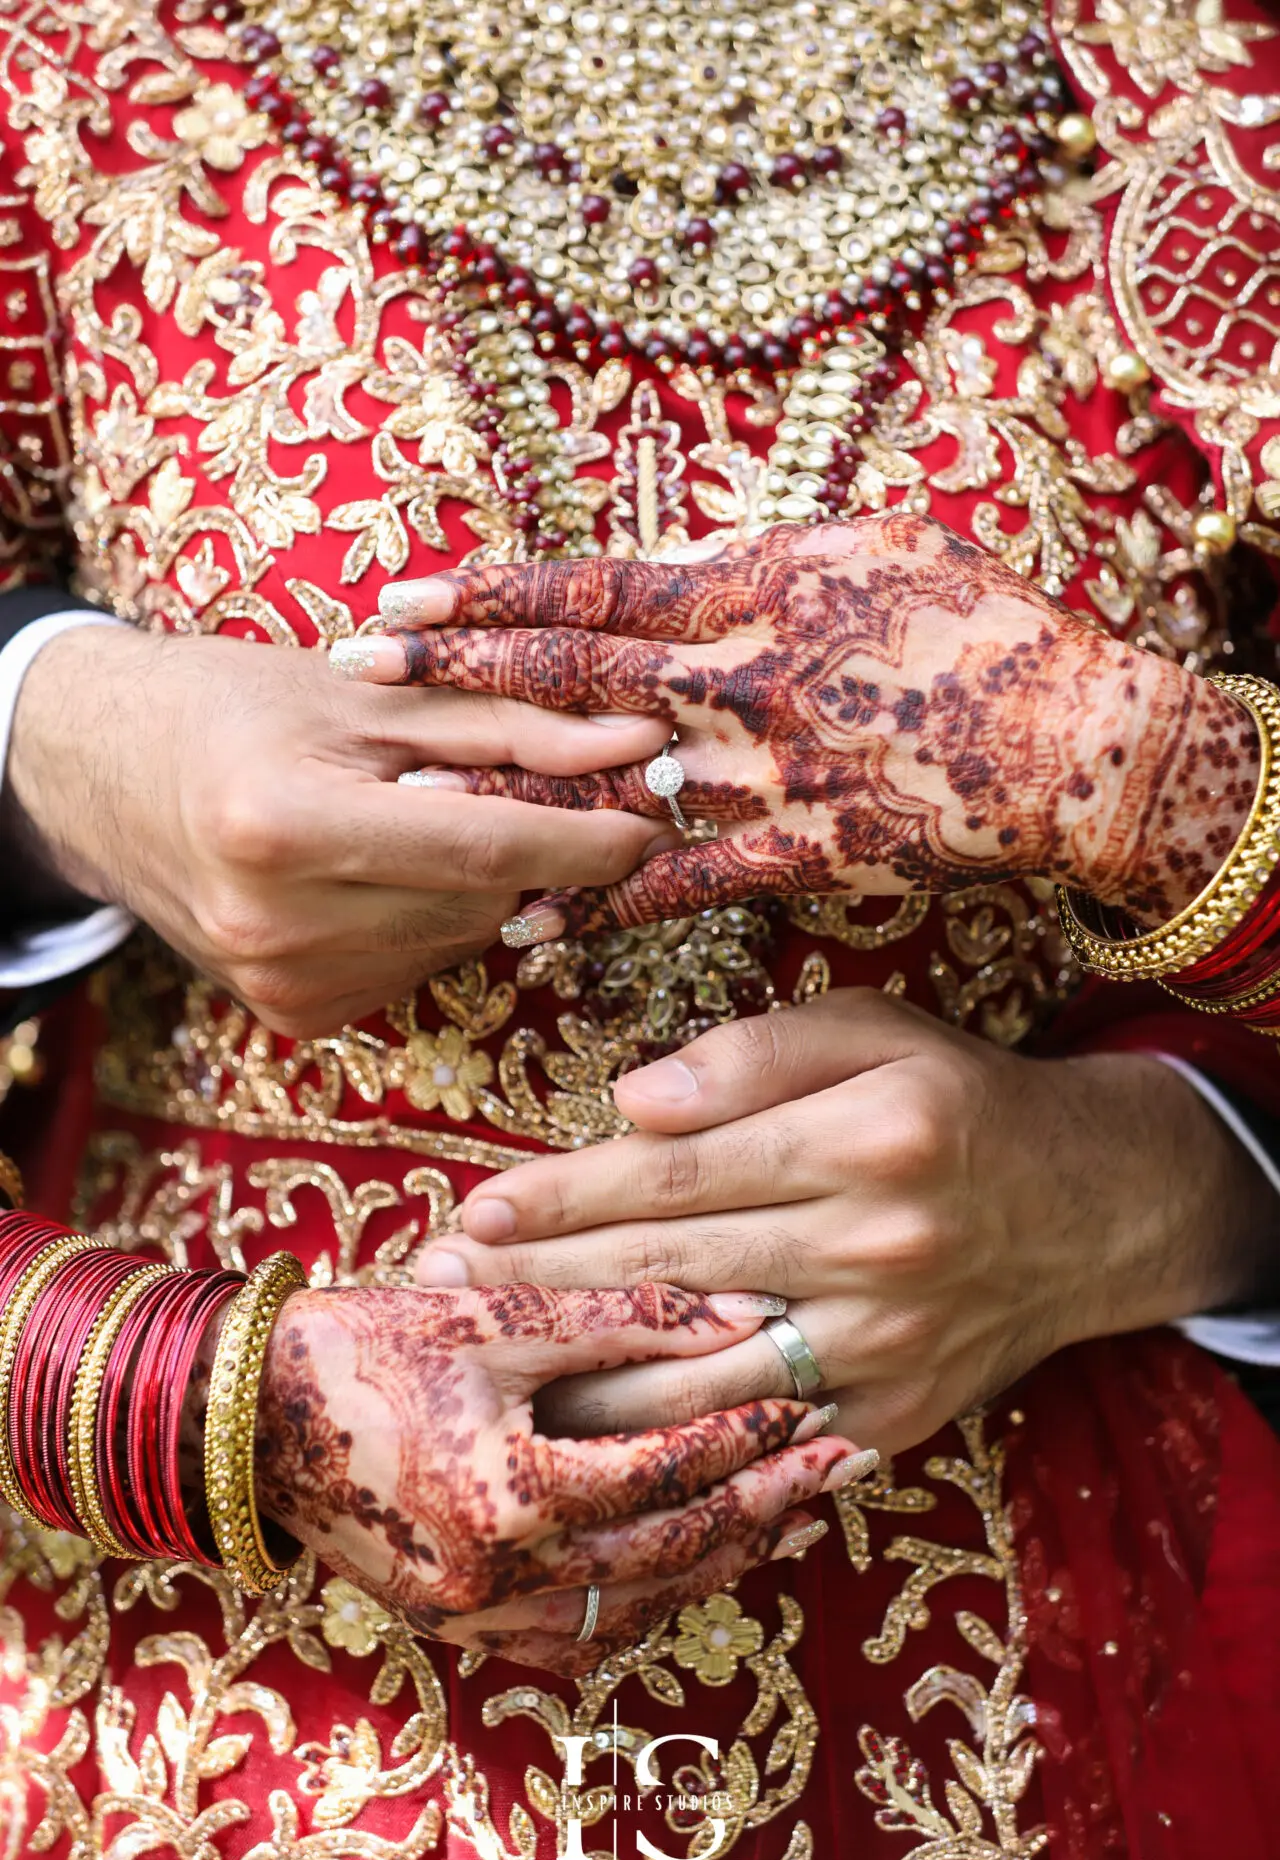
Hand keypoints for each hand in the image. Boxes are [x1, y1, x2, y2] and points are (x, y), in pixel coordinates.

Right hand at [7, 621, 672, 1033]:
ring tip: (430, 817)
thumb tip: (639, 745)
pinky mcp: (295, 1016)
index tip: (652, 813)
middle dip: (536, 847)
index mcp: (282, 821)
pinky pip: (418, 969)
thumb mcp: (371, 691)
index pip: (485, 844)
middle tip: (549, 791)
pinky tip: (385, 871)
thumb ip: (512, 723)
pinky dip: (432, 920)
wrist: (108, 776)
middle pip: (482, 898)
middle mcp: (275, 922)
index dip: (586, 833)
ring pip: (461, 940)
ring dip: (482, 884)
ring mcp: (282, 983)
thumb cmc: (235, 705)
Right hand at [254, 1282, 851, 1674]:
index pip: (668, 1475)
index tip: (815, 1405)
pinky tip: (687, 1564)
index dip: (749, 1438)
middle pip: (672, 1559)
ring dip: (718, 1562)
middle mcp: (501, 1580)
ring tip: (789, 1514)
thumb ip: (621, 1315)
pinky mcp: (460, 1626)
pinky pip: (579, 1637)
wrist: (242, 1420)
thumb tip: (740, 1315)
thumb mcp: (492, 1316)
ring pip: (636, 1609)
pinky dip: (644, 1599)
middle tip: (842, 1465)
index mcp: (512, 1497)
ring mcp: (477, 1617)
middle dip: (765, 1508)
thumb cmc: (361, 1347)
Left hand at [353, 515, 1256, 940]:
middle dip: (457, 675)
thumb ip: (759, 553)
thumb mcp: (869, 546)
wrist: (1076, 739)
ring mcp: (763, 769)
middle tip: (355, 674)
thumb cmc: (979, 625)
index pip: (592, 587)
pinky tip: (525, 917)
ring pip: (605, 782)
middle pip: (571, 675)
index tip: (403, 596)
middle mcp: (741, 676)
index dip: (491, 594)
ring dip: (500, 791)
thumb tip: (673, 555)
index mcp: (755, 590)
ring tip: (401, 803)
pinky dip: (598, 900)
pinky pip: (676, 882)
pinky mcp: (796, 852)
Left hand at [413, 992, 1279, 1458]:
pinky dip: (678, 1453)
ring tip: (484, 1380)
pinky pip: (765, 1445)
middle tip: (439, 1293)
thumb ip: (755, 1054)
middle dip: (543, 1285)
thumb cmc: (957, 1101)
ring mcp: (885, 1349)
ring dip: (582, 1382)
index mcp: (866, 1139)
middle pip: (672, 1273)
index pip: (680, 1172)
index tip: (476, 1207)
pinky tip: (595, 1454)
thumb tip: (634, 1100)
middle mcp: (875, 1250)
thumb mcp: (877, 1032)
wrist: (1089, 1209)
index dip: (567, 1195)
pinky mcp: (892, 1419)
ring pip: (703, 1379)